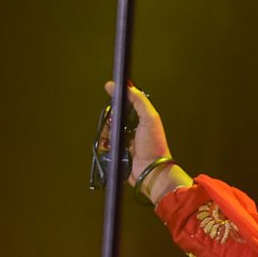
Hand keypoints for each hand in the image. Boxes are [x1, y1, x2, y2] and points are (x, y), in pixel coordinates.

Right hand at [101, 81, 186, 201]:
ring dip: (105, 132)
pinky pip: (104, 144)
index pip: (126, 104)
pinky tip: (108, 146)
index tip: (109, 91)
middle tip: (113, 123)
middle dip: (110, 118)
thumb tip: (125, 86)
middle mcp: (133, 129)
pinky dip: (104, 144)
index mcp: (142, 119)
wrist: (150, 171)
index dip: (117, 99)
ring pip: (107, 130)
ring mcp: (125, 141)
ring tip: (112, 138)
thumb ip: (139, 101)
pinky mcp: (117, 152)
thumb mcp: (149, 118)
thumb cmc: (153, 145)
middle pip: (113, 117)